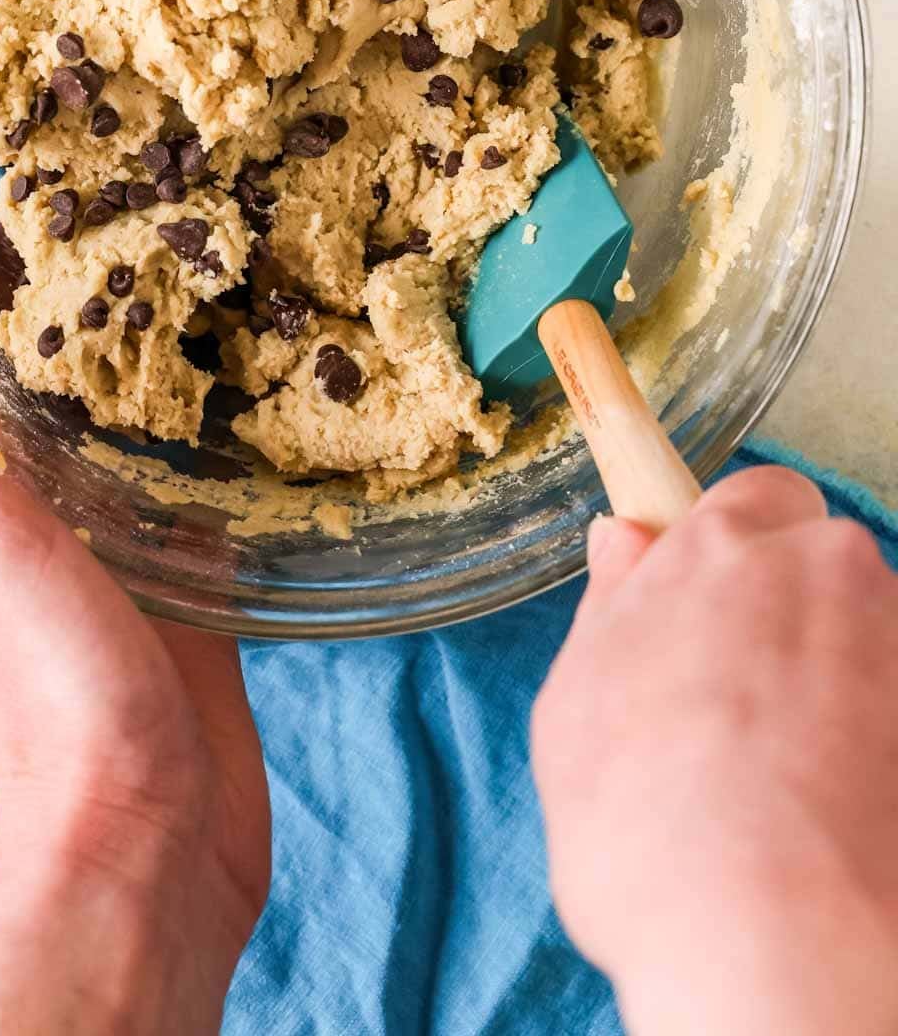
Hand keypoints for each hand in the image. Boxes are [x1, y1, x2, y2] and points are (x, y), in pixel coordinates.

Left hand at [0, 316, 270, 1035]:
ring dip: (143, 378)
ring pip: (123, 447)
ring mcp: (113, 563)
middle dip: (68, 316)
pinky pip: (196, 503)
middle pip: (44, 398)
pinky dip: (213, 452)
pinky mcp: (186, 597)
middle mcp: (35, 526)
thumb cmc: (56, 696)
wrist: (152, 838)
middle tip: (119, 227)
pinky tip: (252, 408)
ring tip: (190, 288)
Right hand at [532, 468, 897, 1035]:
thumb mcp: (575, 710)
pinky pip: (894, 699)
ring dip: (837, 676)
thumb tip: (625, 543)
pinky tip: (833, 806)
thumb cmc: (651, 831)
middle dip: (789, 613)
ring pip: (867, 635)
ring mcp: (895, 642)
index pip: (756, 495)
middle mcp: (823, 570)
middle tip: (737, 704)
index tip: (711, 601)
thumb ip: (610, 606)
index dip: (736, 549)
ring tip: (784, 776)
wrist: (774, 946)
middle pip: (819, 564)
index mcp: (721, 548)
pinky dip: (875, 738)